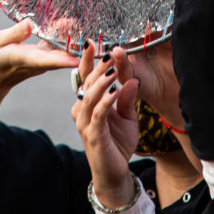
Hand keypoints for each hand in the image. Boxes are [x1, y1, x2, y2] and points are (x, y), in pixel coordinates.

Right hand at [0, 20, 78, 101]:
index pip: (45, 61)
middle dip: (77, 48)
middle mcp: (36, 62)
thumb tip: (29, 22)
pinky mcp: (42, 57)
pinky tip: (71, 23)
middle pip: (60, 56)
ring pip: (61, 51)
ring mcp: (41, 61)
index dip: (62, 60)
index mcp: (23, 59)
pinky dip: (64, 36)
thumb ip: (13, 34)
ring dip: (74, 40)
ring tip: (86, 22)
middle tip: (93, 36)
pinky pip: (56, 47)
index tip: (78, 59)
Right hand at [72, 48, 138, 208]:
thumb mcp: (127, 116)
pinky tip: (115, 90)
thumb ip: (127, 97)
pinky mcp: (92, 135)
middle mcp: (81, 110)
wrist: (115, 173)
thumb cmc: (118, 142)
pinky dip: (106, 100)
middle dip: (97, 65)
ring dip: (102, 81)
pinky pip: (98, 113)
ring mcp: (85, 123)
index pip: (86, 76)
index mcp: (88, 102)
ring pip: (90, 96)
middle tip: (108, 50)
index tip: (93, 40)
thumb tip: (132, 78)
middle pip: (86, 82)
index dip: (88, 59)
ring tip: (113, 68)